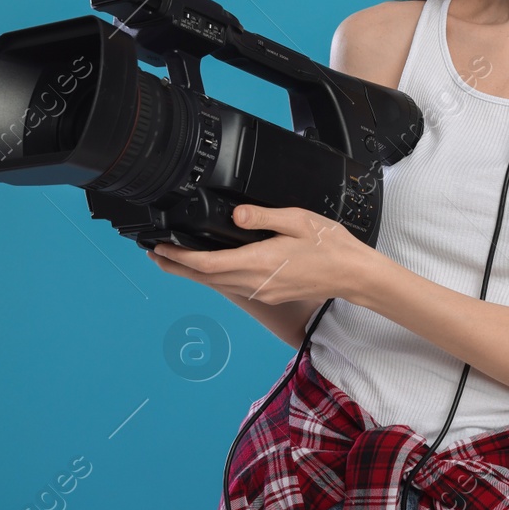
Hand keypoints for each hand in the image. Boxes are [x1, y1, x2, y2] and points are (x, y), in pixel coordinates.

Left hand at [145, 204, 373, 306]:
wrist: (354, 274)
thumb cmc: (331, 246)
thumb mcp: (298, 220)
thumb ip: (263, 216)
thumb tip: (236, 216)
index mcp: (259, 262)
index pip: (207, 264)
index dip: (179, 258)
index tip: (161, 249)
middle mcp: (255, 282)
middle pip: (205, 278)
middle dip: (177, 268)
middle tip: (154, 255)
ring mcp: (262, 291)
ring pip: (217, 285)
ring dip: (193, 274)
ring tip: (174, 261)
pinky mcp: (269, 294)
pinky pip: (233, 287)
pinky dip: (214, 277)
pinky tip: (211, 269)